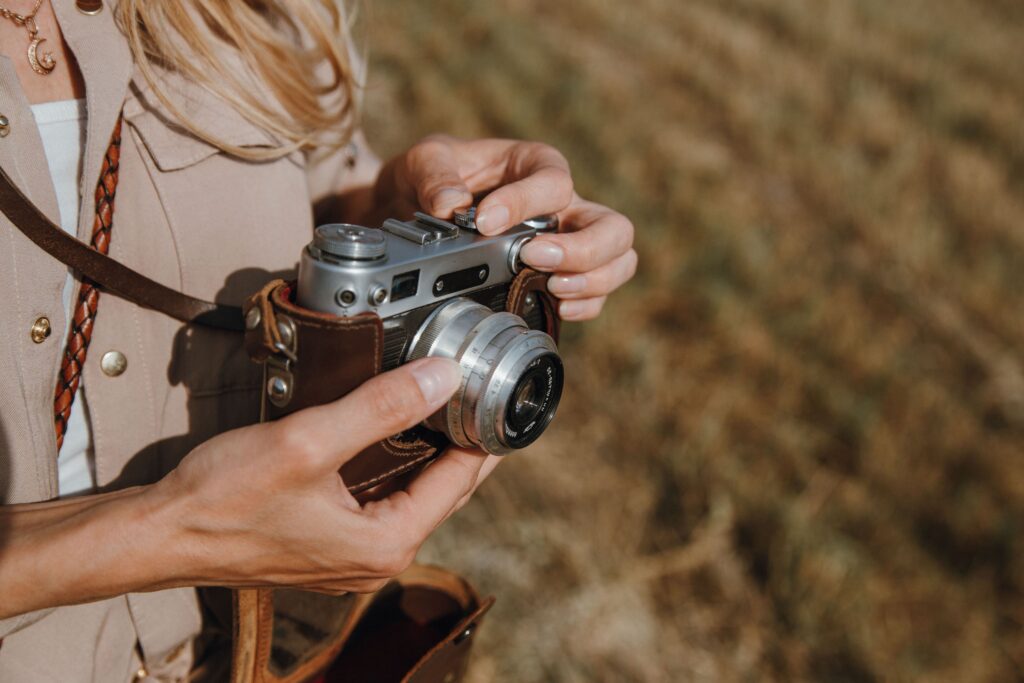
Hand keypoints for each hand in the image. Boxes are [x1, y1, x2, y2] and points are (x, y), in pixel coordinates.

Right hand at [154, 357, 498, 593]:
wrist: (162, 533)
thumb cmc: (224, 499)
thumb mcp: (310, 442)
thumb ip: (381, 408)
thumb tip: (443, 377)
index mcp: (386, 543)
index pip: (460, 481)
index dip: (484, 434)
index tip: (499, 396)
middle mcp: (377, 559)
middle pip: (444, 492)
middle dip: (466, 445)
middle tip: (481, 397)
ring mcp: (353, 557)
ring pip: (415, 498)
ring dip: (433, 457)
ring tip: (450, 410)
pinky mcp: (331, 546)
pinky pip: (384, 505)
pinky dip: (399, 471)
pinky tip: (397, 441)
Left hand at [373, 136, 636, 320]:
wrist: (419, 208)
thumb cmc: (434, 178)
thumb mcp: (424, 161)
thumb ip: (434, 175)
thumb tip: (452, 206)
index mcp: (536, 167)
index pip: (554, 181)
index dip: (525, 202)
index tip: (484, 221)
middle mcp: (565, 206)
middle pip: (613, 227)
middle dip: (582, 249)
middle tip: (533, 258)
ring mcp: (569, 243)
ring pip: (618, 260)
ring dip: (593, 280)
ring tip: (553, 287)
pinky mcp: (560, 277)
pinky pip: (597, 294)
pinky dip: (587, 304)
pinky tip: (557, 306)